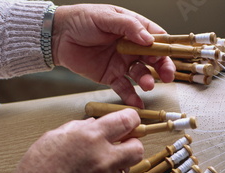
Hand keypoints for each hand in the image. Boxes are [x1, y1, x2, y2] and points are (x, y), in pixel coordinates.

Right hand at [0, 109, 143, 172]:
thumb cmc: (39, 168)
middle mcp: (104, 156)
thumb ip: (79, 127)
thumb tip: (94, 123)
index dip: (131, 120)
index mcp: (90, 136)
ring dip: (118, 163)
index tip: (129, 121)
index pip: (127, 121)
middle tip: (121, 144)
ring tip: (98, 164)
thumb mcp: (54, 136)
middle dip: (132, 144)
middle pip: (138, 147)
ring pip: (128, 167)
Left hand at [51, 4, 175, 107]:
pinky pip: (125, 88)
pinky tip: (137, 103)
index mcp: (133, 29)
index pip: (156, 38)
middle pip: (154, 58)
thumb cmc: (80, 20)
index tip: (167, 55)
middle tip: (167, 75)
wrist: (57, 36)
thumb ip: (128, 27)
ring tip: (147, 85)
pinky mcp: (111, 76)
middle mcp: (131, 47)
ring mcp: (122, 63)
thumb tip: (149, 39)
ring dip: (148, 80)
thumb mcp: (106, 17)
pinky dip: (132, 96)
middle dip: (163, 67)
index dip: (164, 47)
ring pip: (141, 73)